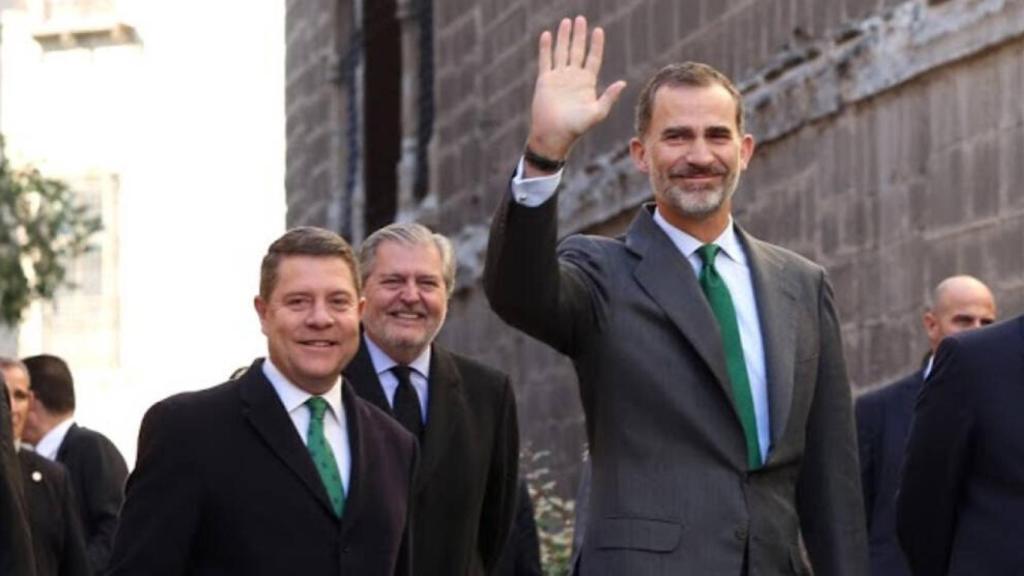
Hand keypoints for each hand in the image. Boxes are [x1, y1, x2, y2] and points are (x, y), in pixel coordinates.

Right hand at [526, 16, 626, 171]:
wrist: (554, 135)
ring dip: (563, 37)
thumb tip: (623, 83)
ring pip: (561, 51)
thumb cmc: (576, 128)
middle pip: (577, 50)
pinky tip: (547, 34)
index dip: (596, 44)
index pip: (593, 58)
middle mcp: (573, 77)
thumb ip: (609, 98)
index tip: (598, 30)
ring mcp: (558, 77)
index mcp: (587, 83)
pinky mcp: (545, 80)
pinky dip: (545, 47)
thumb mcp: (597, 113)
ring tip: (566, 21)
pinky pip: (545, 60)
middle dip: (579, 35)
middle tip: (581, 18)